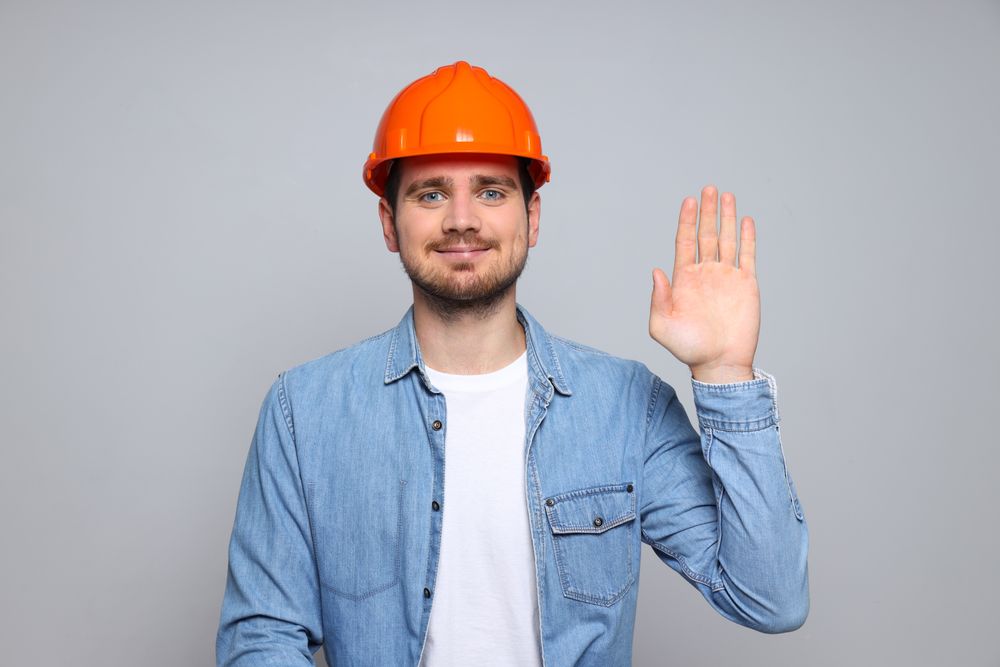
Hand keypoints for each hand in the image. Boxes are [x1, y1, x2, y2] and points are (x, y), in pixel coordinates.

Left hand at [649, 185, 759, 383]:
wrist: (719, 363)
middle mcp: (705, 273)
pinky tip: (746, 220)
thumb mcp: (662, 326)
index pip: (685, 241)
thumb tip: (656, 271)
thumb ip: (658, 299)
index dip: (686, 220)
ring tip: (726, 195)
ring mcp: (726, 277)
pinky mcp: (746, 284)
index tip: (688, 200)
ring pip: (726, 239)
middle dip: (706, 212)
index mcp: (684, 279)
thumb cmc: (688, 348)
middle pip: (706, 234)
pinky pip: (747, 255)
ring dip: (726, 218)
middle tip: (708, 188)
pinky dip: (747, 237)